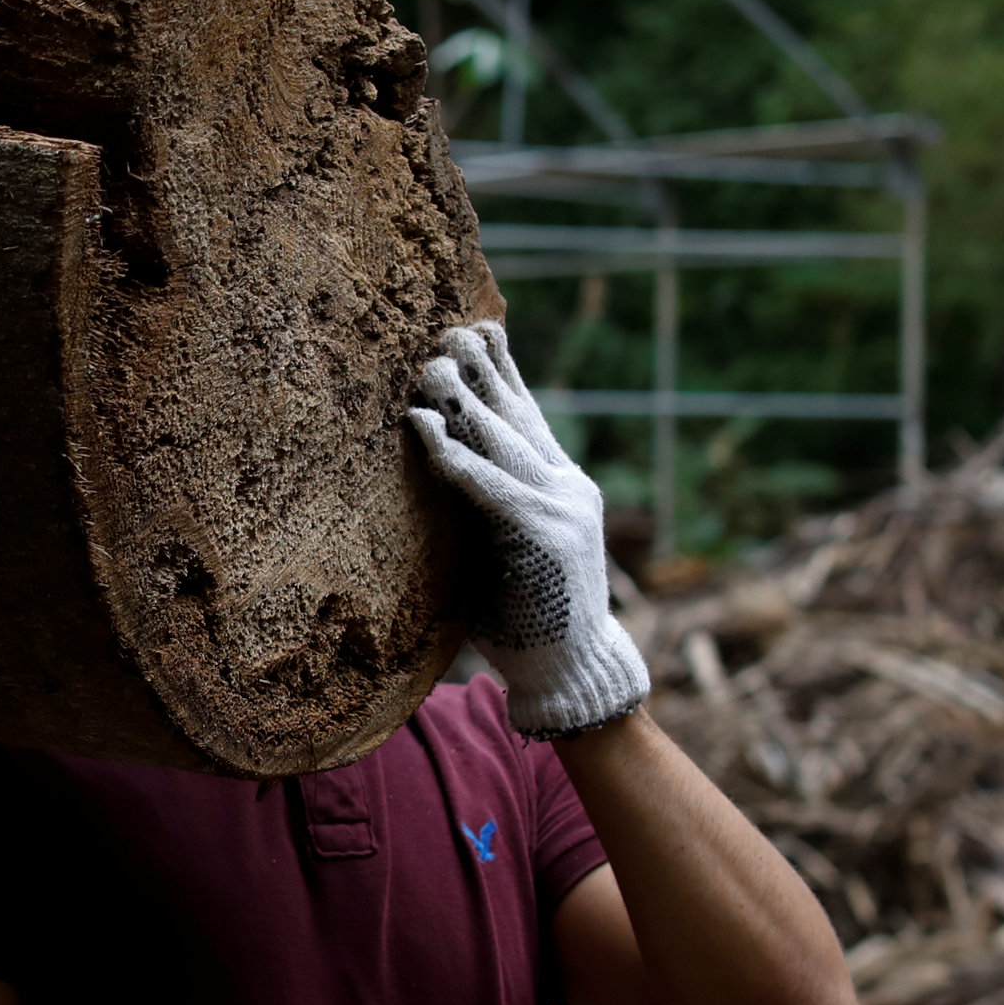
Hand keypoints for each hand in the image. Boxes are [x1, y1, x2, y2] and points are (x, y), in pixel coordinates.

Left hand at [408, 320, 650, 738]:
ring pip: (504, 440)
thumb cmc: (529, 622)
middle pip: (518, 416)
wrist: (577, 675)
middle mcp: (567, 487)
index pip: (531, 416)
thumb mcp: (505, 550)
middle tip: (447, 331)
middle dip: (482, 371)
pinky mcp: (544, 537)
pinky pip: (489, 487)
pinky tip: (426, 428)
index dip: (505, 372)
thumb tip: (438, 476)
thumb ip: (485, 510)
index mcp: (562, 486)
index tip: (481, 330)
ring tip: (431, 364)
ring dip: (463, 399)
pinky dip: (454, 457)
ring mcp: (561, 509)